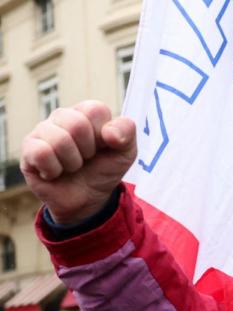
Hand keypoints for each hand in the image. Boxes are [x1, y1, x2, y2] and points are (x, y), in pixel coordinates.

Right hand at [21, 100, 136, 224]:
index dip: (104, 135)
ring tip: (72, 166)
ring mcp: (42, 131)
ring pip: (59, 139)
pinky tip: (54, 172)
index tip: (104, 147)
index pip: (96, 109)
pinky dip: (54, 169)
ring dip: (72, 162)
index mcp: (86, 112)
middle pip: (77, 124)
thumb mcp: (125, 152)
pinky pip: (41, 153)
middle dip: (88, 150)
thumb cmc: (104, 169)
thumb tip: (110, 133)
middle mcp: (62, 117)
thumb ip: (127, 133)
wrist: (88, 199)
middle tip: (87, 158)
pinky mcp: (28, 149)